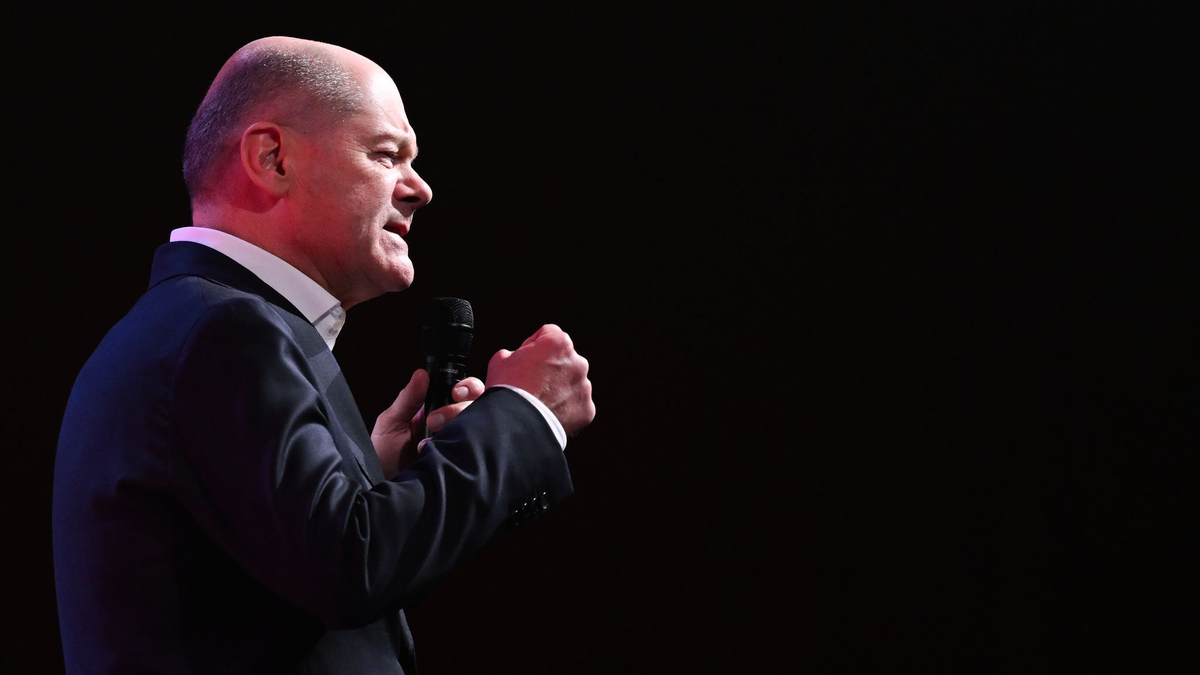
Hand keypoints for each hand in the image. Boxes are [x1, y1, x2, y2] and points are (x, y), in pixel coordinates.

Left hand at [371, 369, 485, 478]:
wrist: (387, 487)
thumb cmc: (385, 455)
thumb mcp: (391, 422)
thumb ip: (407, 399)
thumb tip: (421, 374)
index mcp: (436, 407)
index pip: (461, 389)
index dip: (465, 386)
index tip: (455, 391)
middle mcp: (453, 422)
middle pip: (476, 403)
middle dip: (461, 406)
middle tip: (434, 420)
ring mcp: (459, 440)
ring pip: (478, 423)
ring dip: (458, 425)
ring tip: (429, 441)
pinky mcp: (462, 459)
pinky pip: (475, 447)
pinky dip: (462, 445)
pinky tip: (441, 452)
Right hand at [486, 324, 595, 435]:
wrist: (516, 426)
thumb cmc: (508, 391)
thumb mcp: (499, 360)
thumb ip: (515, 352)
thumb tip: (518, 357)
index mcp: (558, 343)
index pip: (548, 334)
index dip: (533, 346)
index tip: (525, 358)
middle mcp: (577, 361)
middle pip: (563, 359)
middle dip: (550, 368)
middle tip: (531, 383)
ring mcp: (584, 386)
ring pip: (571, 382)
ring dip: (558, 388)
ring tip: (538, 401)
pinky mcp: (586, 408)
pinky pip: (575, 404)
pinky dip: (565, 408)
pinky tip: (547, 413)